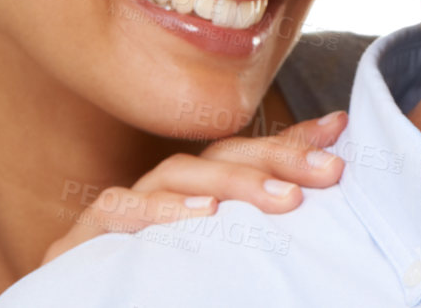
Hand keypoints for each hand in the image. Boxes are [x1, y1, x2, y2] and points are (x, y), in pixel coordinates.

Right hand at [42, 110, 348, 264]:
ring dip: (231, 182)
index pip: (244, 157)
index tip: (340, 129)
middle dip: (277, 159)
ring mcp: (118, 213)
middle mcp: (156, 195)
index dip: (291, 142)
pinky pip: (119, 211)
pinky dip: (159, 210)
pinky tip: (201, 215)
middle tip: (330, 173)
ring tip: (281, 199)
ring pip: (174, 174)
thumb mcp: (211, 268)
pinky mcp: (80, 240)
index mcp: (189, 198)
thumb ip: (249, 241)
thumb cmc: (147, 294)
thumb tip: (312, 215)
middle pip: (219, 158)